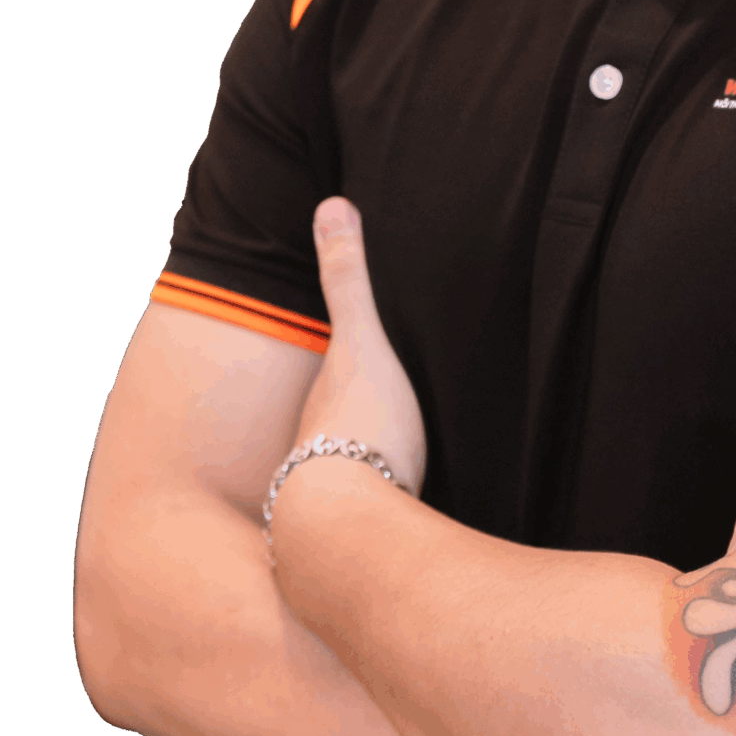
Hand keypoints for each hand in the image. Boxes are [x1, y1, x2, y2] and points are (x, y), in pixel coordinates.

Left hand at [295, 198, 427, 493]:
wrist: (352, 522)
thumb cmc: (361, 425)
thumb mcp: (361, 343)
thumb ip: (348, 280)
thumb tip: (330, 206)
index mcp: (329, 399)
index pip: (336, 374)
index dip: (348, 363)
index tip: (358, 355)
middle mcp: (324, 446)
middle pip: (341, 424)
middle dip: (358, 419)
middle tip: (385, 410)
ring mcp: (346, 491)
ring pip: (358, 469)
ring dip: (374, 464)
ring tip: (400, 460)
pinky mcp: (375, 530)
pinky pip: (384, 508)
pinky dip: (393, 502)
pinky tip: (410, 512)